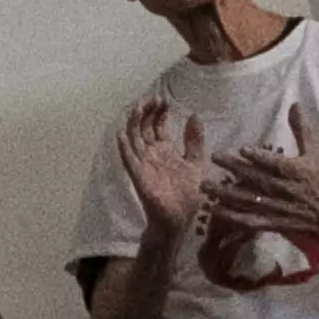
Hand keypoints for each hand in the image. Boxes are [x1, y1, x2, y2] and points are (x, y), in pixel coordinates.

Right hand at [117, 103, 210, 237]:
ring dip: (134, 123)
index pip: (157, 126)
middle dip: (147, 112)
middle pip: (144, 128)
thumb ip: (194, 141)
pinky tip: (122, 135)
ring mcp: (143, 164)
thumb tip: (194, 114)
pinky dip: (124, 148)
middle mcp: (151, 155)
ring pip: (134, 139)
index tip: (164, 100)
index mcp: (164, 151)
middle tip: (154, 99)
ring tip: (138, 107)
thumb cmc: (188, 195)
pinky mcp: (139, 176)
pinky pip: (129, 160)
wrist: (181, 219)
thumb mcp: (196, 163)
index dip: (159, 112)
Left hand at [205, 101, 318, 268]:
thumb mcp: (314, 154)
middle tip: (214, 157)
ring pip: (247, 199)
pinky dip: (231, 216)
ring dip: (225, 193)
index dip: (260, 156)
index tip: (243, 148)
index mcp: (293, 172)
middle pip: (256, 178)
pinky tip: (214, 209)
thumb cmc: (318, 182)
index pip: (275, 163)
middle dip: (235, 168)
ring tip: (205, 185)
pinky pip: (248, 220)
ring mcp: (274, 207)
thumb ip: (302, 130)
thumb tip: (294, 104)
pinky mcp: (269, 222)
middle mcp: (282, 189)